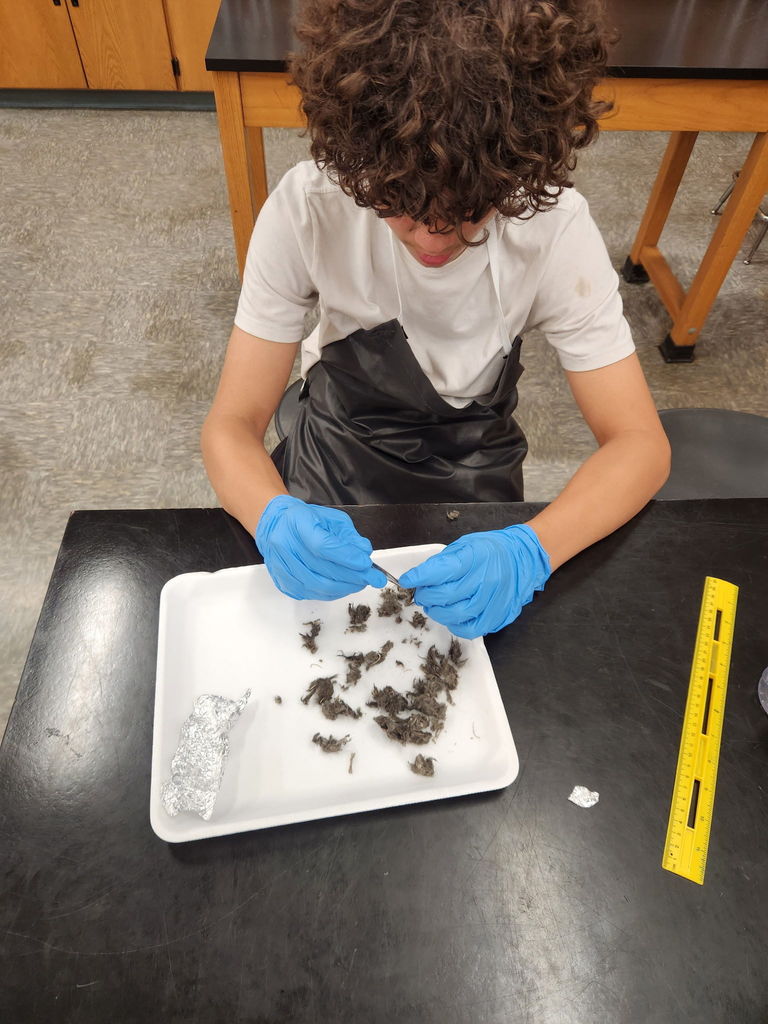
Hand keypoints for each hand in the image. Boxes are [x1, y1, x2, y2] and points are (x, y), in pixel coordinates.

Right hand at [255, 495, 385, 599]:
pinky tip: (343, 586)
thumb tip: (364, 552)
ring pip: (317, 586)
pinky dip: (332, 593)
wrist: (275, 525)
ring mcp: (281, 566)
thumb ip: (348, 535)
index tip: (366, 564)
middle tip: (373, 578)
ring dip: (344, 587)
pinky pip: (311, 594)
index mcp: (297, 523)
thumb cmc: (305, 519)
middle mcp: (285, 545)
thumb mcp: (331, 518)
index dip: (346, 557)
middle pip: (321, 569)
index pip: (322, 545)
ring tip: (361, 582)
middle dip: (352, 576)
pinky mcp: (283, 582)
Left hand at [399, 524, 550, 637]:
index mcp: (475, 557)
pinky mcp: (497, 615)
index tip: (407, 581)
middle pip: (445, 596)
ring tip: (434, 605)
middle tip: (422, 593)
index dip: (419, 577)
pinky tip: (450, 616)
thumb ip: (442, 562)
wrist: (521, 558)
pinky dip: (455, 625)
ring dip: (437, 611)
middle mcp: (485, 579)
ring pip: (456, 615)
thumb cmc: (489, 550)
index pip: (440, 570)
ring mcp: (493, 600)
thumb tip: (418, 577)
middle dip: (426, 596)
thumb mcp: (464, 546)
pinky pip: (471, 629)